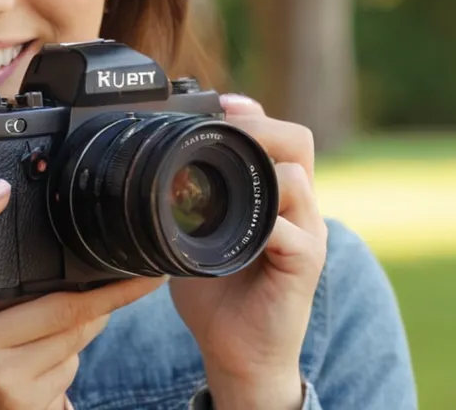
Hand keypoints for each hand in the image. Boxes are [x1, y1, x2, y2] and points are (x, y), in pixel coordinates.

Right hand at [0, 178, 165, 409]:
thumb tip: (16, 228)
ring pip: (71, 340)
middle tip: (138, 278)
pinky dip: (68, 362)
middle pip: (56, 306)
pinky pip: (68, 370)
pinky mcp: (24, 407)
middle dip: (104, 295)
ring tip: (57, 334)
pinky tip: (42, 371)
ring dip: (83, 329)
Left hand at [169, 94, 326, 408]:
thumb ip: (187, 197)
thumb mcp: (194, 231)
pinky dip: (264, 223)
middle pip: (297, 142)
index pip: (277, 135)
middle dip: (260, 126)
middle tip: (224, 126)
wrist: (239, 351)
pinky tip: (235, 225)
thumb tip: (150, 163)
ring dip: (261, 167)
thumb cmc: (218, 290)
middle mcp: (296, 207)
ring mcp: (305, 234)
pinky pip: (293, 232)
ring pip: (297, 178)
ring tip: (225, 166)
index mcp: (273, 193)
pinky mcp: (304, 265)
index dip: (252, 113)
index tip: (218, 103)